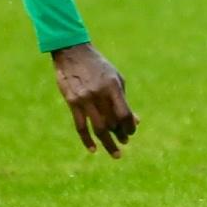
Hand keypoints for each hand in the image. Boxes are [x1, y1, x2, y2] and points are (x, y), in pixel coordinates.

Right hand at [52, 42, 137, 156]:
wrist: (73, 53)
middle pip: (112, 123)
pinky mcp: (72, 102)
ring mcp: (84, 99)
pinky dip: (87, 140)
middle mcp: (99, 94)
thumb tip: (134, 122)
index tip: (131, 132)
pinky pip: (80, 126)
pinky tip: (93, 149)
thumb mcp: (116, 79)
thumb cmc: (98, 67)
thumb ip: (124, 100)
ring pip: (98, 128)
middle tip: (124, 144)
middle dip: (120, 136)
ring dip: (108, 143)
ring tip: (116, 153)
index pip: (124, 114)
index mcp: (113, 87)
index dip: (130, 126)